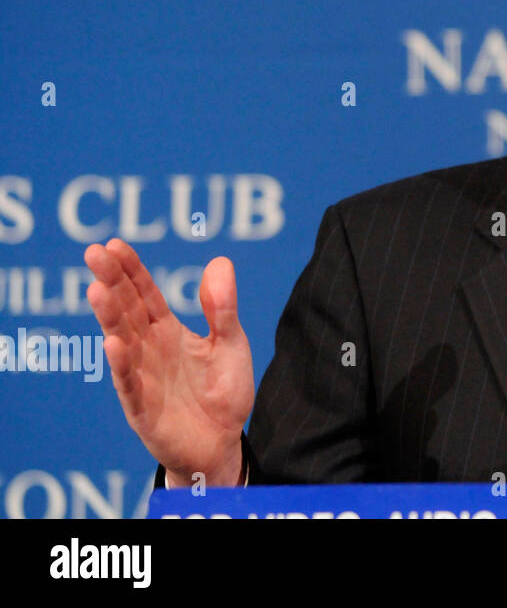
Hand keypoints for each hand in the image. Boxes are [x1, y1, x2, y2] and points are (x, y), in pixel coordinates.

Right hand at [84, 239, 254, 487]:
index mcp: (167, 331)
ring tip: (98, 290)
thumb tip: (220, 261)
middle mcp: (148, 350)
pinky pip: (130, 385)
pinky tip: (114, 343)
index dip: (130, 270)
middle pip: (126, 310)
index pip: (144, 294)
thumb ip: (223, 307)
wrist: (224, 443)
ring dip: (109, 317)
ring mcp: (142, 378)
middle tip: (94, 253)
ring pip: (122, 342)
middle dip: (111, 282)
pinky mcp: (143, 409)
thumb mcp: (231, 343)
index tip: (114, 244)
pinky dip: (122, 365)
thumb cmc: (223, 392)